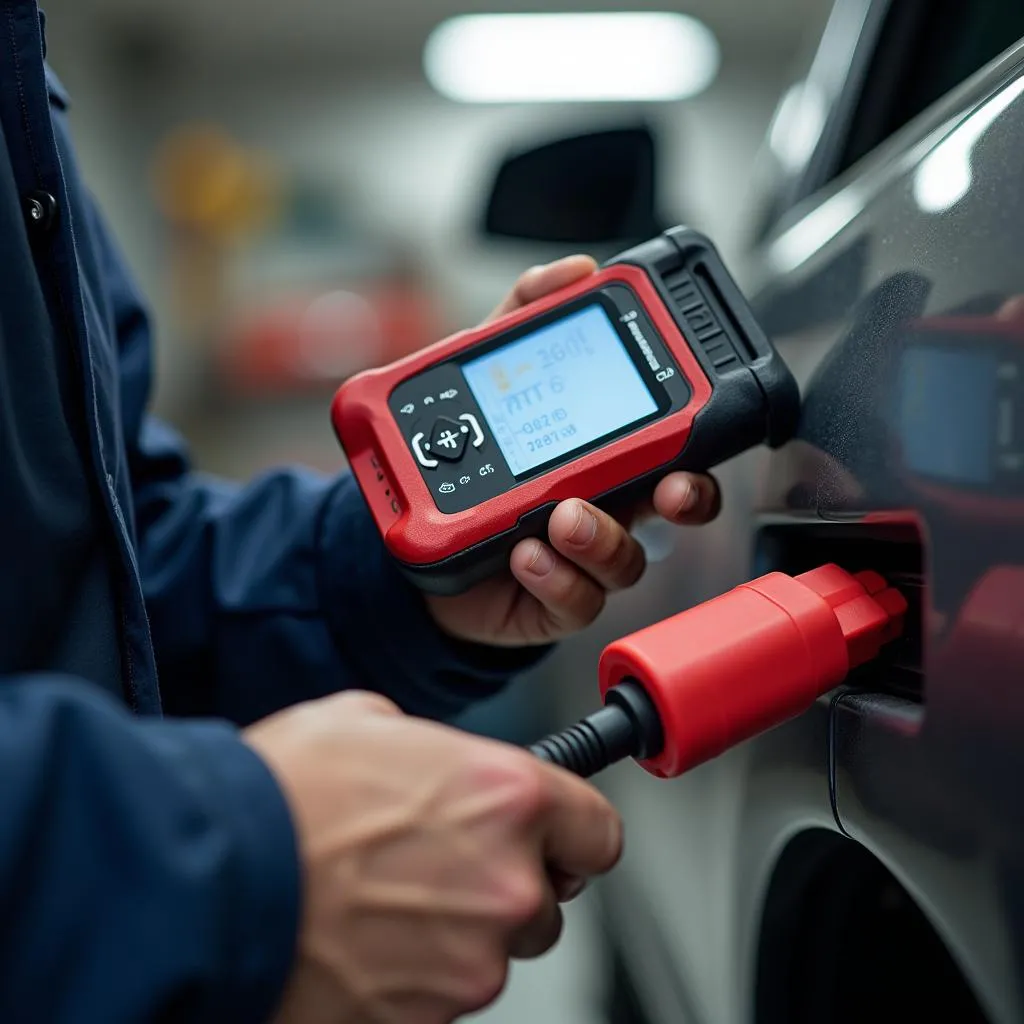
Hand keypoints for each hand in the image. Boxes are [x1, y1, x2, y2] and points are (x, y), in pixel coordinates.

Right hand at [246, 691, 620, 1023]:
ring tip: (384, 898)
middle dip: (504, 884)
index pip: (599, 831)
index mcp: (507, 796)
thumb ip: (432, 744)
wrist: (209, 881)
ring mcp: (469, 961)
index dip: (576, 832)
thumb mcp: (366, 720)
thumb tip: (434, 762)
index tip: (560, 836)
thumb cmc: (282, 793)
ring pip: (494, 952)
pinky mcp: (427, 1019)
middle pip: (546, 900)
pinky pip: (443, 991)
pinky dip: (415, 971)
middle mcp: (506, 883)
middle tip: (438, 863)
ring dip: (457, 930)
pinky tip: (363, 937)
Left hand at [426, 256, 720, 646]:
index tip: (699, 421)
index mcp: (605, 453)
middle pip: (674, 506)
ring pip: (627, 559)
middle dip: (685, 496)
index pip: (671, 447)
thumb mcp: (489, 374)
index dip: (697, 442)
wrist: (418, 530)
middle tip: (667, 486)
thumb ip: (523, 319)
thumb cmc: (473, 453)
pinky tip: (524, 555)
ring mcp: (582, 555)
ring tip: (560, 519)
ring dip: (602, 537)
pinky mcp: (550, 595)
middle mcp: (608, 504)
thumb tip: (572, 271)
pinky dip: (555, 577)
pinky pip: (575, 598)